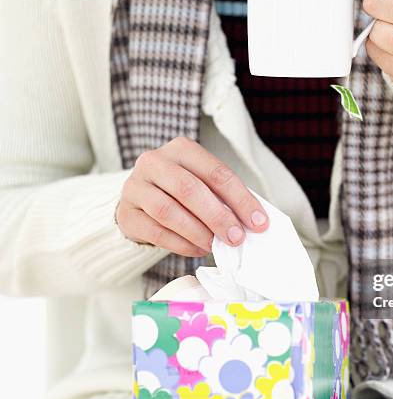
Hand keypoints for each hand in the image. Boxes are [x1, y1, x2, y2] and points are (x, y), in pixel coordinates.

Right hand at [116, 137, 268, 256]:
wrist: (141, 202)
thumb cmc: (182, 192)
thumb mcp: (204, 184)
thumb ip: (225, 198)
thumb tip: (254, 222)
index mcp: (181, 149)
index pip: (216, 172)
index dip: (241, 199)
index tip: (259, 222)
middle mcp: (154, 162)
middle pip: (189, 189)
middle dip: (218, 217)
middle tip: (236, 238)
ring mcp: (135, 187)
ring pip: (168, 211)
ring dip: (198, 232)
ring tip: (215, 245)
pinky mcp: (126, 214)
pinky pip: (156, 232)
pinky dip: (181, 244)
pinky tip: (197, 249)